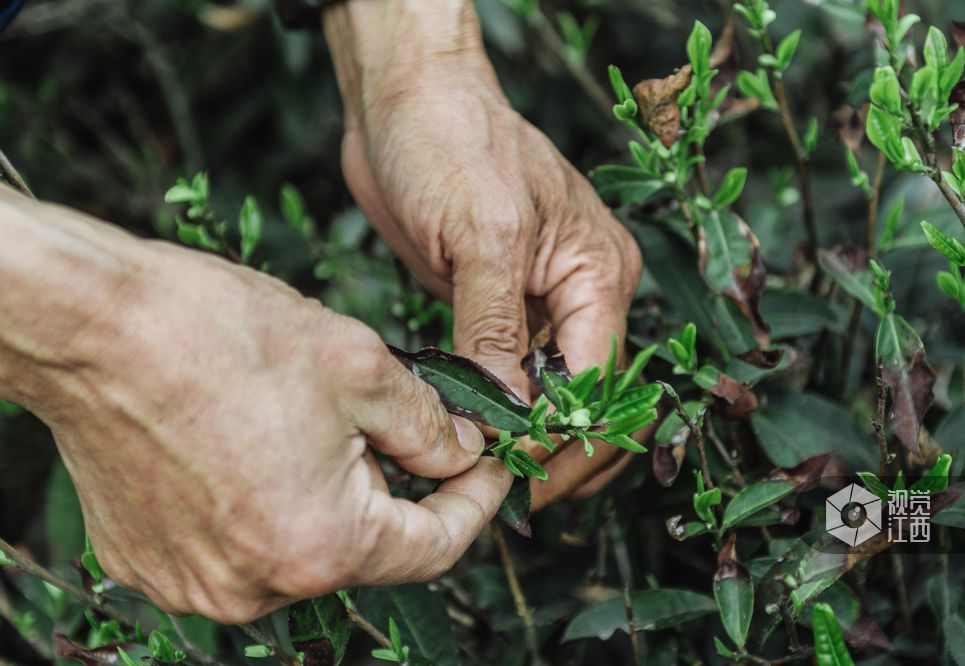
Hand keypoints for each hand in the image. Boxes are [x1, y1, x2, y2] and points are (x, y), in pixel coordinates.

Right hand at [0, 191, 510, 622]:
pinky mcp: (151, 562)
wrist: (92, 325)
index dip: (475, 503)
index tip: (490, 469)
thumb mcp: (360, 366)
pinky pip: (237, 544)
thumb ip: (427, 425)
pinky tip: (251, 445)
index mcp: (320, 547)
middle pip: (365, 548)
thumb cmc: (221, 335)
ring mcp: (194, 583)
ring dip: (326, 496)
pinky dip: (265, 504)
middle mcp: (254, 587)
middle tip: (392, 424)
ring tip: (306, 424)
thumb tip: (459, 453)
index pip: (435, 547)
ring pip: (301, 546)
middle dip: (393, 488)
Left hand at [324, 0, 643, 508]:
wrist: (405, 99)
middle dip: (558, 451)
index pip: (600, 381)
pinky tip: (470, 437)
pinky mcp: (497, 305)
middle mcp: (582, 293)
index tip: (515, 473)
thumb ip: (495, 328)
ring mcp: (540, 301)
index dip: (564, 436)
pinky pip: (511, 375)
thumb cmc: (453, 140)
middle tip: (507, 494)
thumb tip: (505, 414)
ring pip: (551, 395)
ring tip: (489, 479)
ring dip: (528, 439)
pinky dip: (497, 411)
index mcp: (599, 273)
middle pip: (590, 399)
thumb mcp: (481, 233)